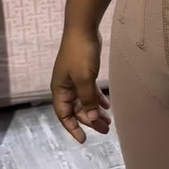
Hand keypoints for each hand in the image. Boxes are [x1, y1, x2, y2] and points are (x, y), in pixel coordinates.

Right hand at [51, 27, 111, 143]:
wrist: (83, 29)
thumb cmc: (81, 54)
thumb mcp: (84, 79)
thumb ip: (87, 99)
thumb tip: (91, 117)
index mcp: (60, 90)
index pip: (64, 115)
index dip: (73, 128)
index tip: (84, 139)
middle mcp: (65, 87)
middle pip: (77, 109)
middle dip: (90, 120)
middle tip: (105, 129)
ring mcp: (74, 79)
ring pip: (84, 101)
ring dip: (95, 110)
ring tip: (108, 121)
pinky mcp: (84, 72)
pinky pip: (89, 91)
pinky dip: (97, 98)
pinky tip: (107, 105)